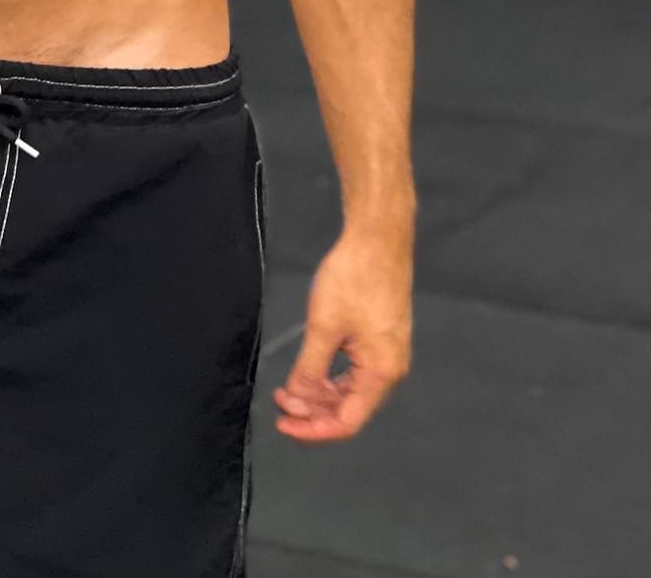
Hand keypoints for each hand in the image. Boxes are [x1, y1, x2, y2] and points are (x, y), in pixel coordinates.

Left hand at [272, 229, 412, 440]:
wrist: (378, 241)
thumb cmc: (352, 280)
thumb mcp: (324, 326)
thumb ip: (311, 368)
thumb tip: (299, 400)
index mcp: (381, 373)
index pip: (347, 422)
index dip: (314, 430)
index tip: (283, 424)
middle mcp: (389, 371)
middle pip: (350, 410)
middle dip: (313, 412)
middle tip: (280, 402)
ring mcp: (387, 355)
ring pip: (351, 391)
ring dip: (319, 395)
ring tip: (288, 389)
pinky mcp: (380, 340)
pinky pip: (355, 372)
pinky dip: (330, 377)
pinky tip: (309, 372)